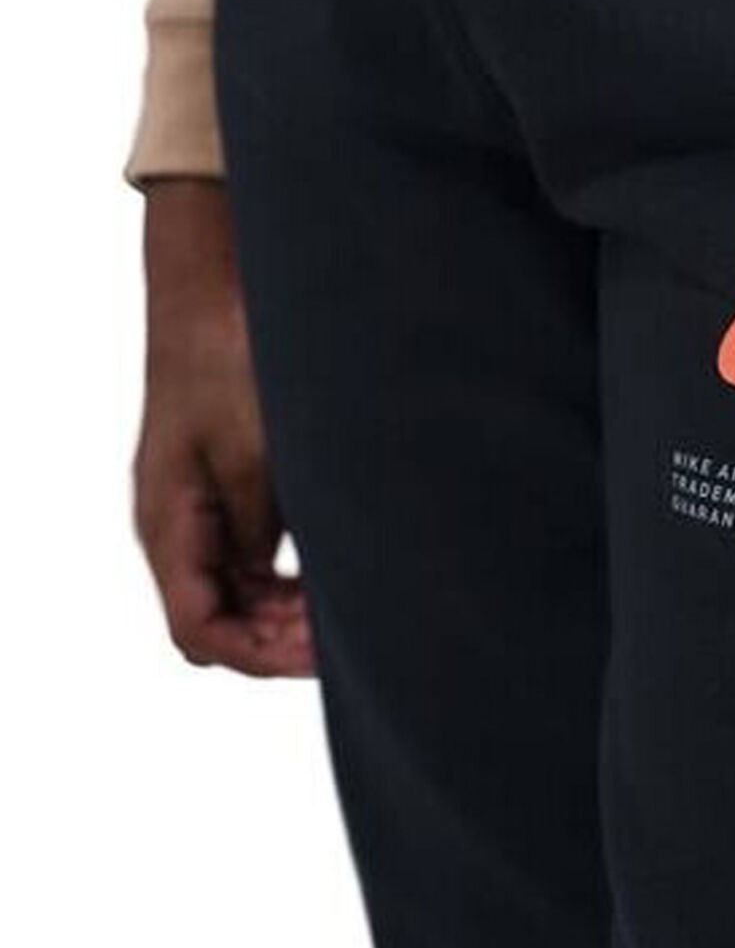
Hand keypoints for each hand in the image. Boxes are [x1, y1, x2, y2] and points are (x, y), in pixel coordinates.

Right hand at [134, 180, 311, 674]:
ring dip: (290, 613)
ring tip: (351, 615)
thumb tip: (285, 589)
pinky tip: (337, 576)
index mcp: (170, 525)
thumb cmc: (224, 359)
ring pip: (241, 593)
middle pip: (222, 619)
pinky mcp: (234, 488)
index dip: (259, 655)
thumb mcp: (253, 447)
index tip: (321, 656)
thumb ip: (262, 522)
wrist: (213, 291)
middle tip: (351, 641)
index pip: (201, 628)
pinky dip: (293, 577)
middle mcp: (182, 527)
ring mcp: (206, 509)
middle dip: (281, 640)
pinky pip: (256, 557)